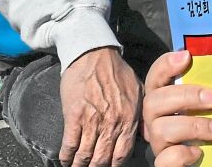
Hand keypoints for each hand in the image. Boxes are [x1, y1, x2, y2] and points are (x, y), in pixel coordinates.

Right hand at [58, 47, 141, 166]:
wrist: (95, 55)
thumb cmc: (118, 72)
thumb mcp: (139, 91)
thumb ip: (141, 114)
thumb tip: (146, 134)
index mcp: (129, 118)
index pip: (123, 154)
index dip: (115, 165)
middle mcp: (112, 124)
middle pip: (102, 159)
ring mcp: (93, 121)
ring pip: (85, 155)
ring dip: (79, 165)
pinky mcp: (74, 117)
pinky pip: (69, 145)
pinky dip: (66, 156)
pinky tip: (65, 160)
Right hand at [143, 50, 211, 166]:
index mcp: (166, 97)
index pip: (156, 76)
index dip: (166, 65)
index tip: (187, 56)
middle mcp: (156, 118)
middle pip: (153, 101)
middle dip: (186, 96)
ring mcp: (159, 141)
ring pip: (160, 130)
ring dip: (195, 126)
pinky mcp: (166, 163)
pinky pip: (164, 159)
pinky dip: (181, 154)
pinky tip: (198, 152)